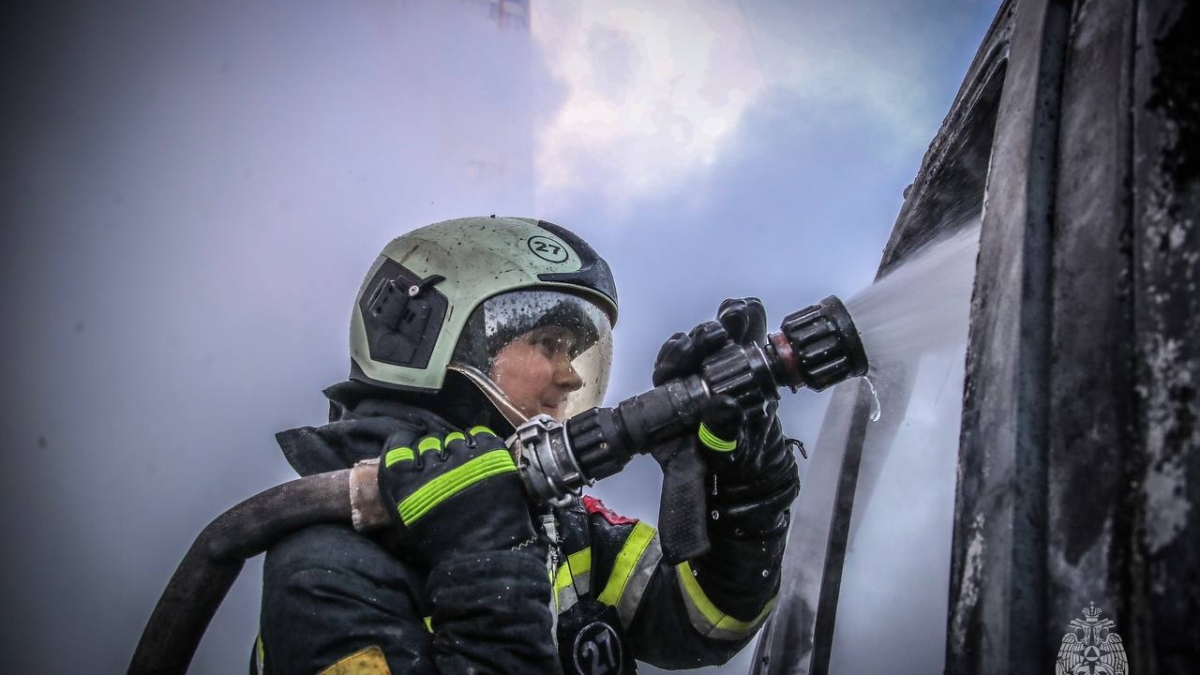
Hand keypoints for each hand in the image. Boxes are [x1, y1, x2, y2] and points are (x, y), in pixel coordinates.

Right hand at [377, 426, 540, 568]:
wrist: (483, 555)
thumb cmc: (442, 546)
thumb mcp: (407, 520)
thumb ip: (403, 491)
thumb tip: (406, 471)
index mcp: (404, 480)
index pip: (399, 445)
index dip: (407, 445)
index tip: (414, 451)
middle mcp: (429, 464)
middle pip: (429, 442)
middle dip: (434, 452)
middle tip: (445, 468)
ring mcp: (461, 457)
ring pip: (455, 439)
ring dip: (459, 450)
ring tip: (467, 467)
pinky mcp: (489, 454)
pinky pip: (480, 436)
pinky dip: (480, 444)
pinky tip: (482, 458)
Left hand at [652, 298, 798, 535]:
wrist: (757, 472)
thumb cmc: (731, 465)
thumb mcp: (724, 455)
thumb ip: (721, 436)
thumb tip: (722, 407)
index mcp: (677, 402)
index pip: (668, 372)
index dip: (675, 356)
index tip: (685, 344)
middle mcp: (693, 383)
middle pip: (690, 350)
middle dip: (702, 335)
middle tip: (717, 328)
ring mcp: (717, 371)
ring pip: (714, 341)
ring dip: (724, 324)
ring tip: (739, 312)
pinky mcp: (741, 364)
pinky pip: (740, 340)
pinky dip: (747, 324)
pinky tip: (753, 310)